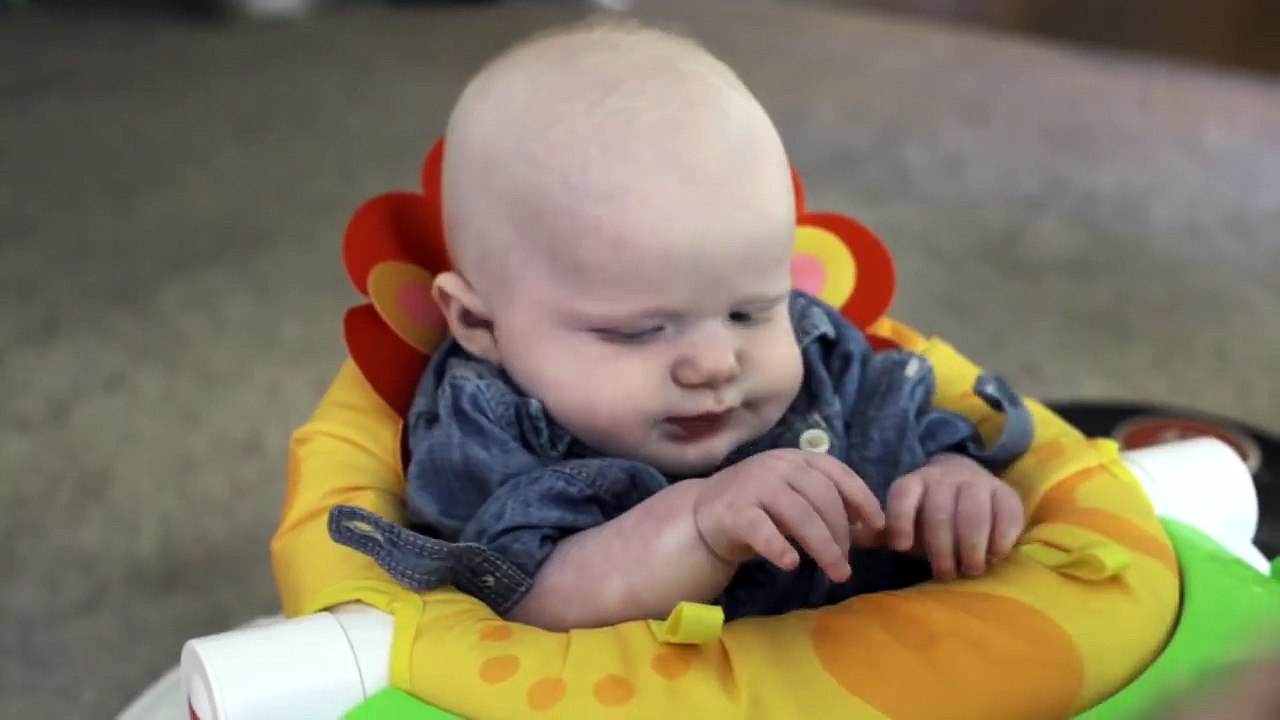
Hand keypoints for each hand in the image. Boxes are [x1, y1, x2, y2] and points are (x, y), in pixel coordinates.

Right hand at [692, 449, 885, 582]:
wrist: (704, 514)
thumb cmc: (760, 508)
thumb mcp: (795, 496)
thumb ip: (825, 503)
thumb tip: (868, 528)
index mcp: (796, 459)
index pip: (837, 473)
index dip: (862, 498)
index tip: (878, 526)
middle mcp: (777, 466)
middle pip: (822, 498)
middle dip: (842, 534)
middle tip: (847, 565)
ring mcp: (754, 486)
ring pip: (799, 515)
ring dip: (824, 547)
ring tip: (837, 573)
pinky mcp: (734, 511)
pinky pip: (762, 530)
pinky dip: (779, 547)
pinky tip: (791, 564)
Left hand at [883, 453, 1023, 579]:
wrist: (967, 485)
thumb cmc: (930, 515)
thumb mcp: (905, 521)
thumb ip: (882, 532)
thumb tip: (852, 539)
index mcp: (914, 483)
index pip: (902, 496)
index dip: (900, 521)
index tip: (901, 548)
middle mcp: (943, 478)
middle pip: (939, 512)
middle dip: (941, 548)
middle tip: (945, 573)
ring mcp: (976, 482)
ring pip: (972, 513)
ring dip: (971, 546)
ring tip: (971, 569)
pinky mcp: (1005, 492)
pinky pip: (1005, 513)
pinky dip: (1001, 538)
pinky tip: (995, 555)